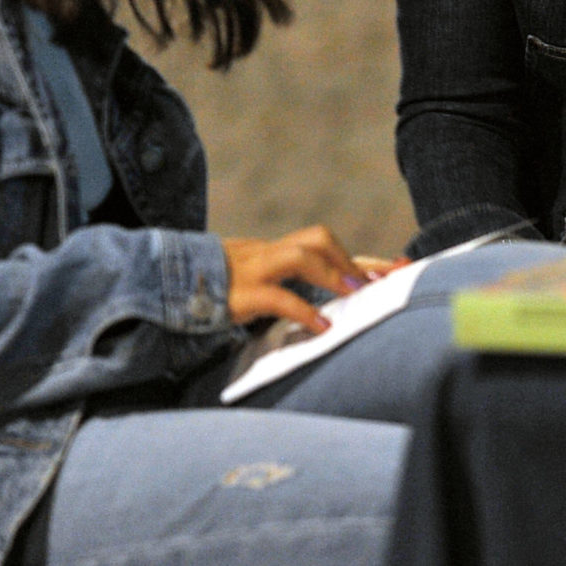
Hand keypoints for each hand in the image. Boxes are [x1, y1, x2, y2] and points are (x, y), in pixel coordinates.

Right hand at [223, 226, 400, 333]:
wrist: (164, 283)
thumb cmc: (218, 289)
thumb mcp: (257, 283)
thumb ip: (289, 285)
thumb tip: (332, 299)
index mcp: (274, 252)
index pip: (328, 248)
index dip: (365, 259)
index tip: (400, 268)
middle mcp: (267, 254)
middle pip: (315, 237)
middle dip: (348, 259)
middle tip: (374, 286)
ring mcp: (252, 270)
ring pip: (298, 255)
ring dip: (331, 273)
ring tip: (353, 295)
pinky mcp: (239, 295)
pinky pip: (275, 296)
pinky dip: (302, 310)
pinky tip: (321, 327)